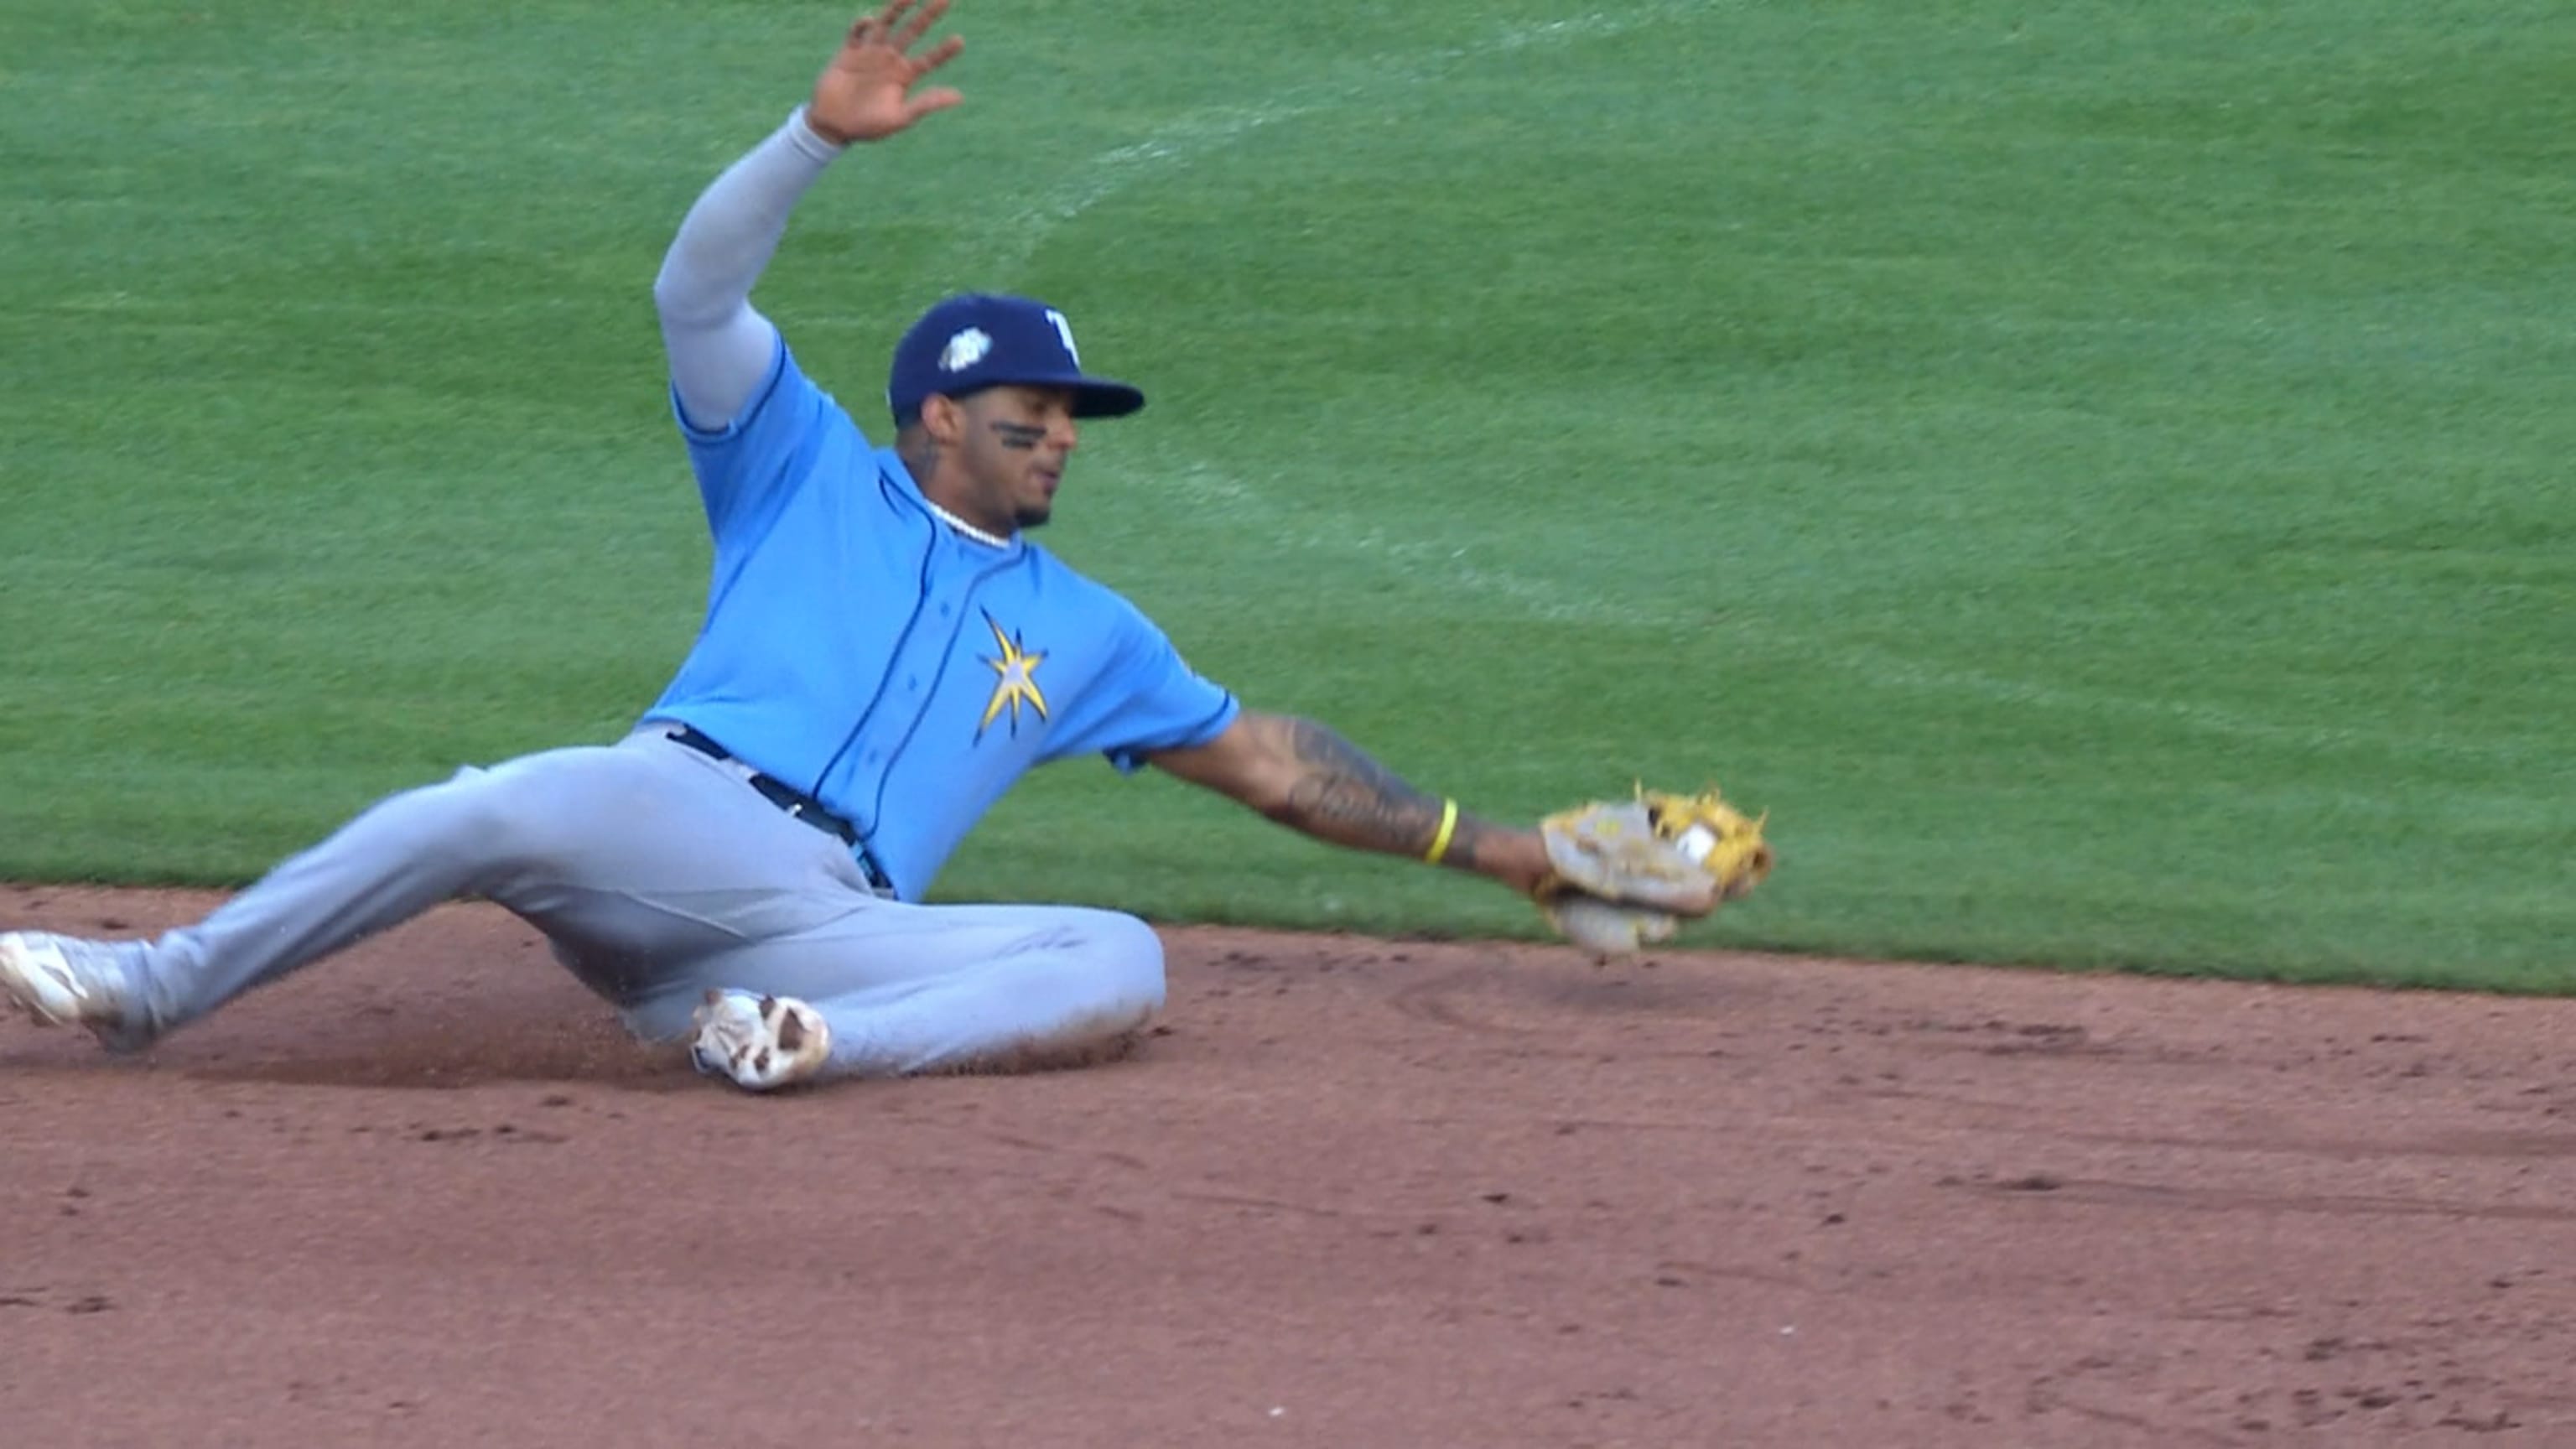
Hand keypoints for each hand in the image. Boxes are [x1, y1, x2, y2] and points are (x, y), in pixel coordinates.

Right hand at [805, 0, 965, 145]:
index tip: (959, 40)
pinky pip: (857, 33)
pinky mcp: (848, 52)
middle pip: (912, 32)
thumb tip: (959, 96)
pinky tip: (869, 21)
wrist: (834, 126)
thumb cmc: (869, 126)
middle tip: (945, 0)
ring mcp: (870, 54)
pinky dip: (862, 25)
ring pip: (886, 25)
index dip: (944, 51)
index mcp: (905, 76)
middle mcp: (890, 60)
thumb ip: (926, 103)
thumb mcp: (900, 118)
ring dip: (896, 9)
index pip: (929, 60)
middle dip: (927, 16)